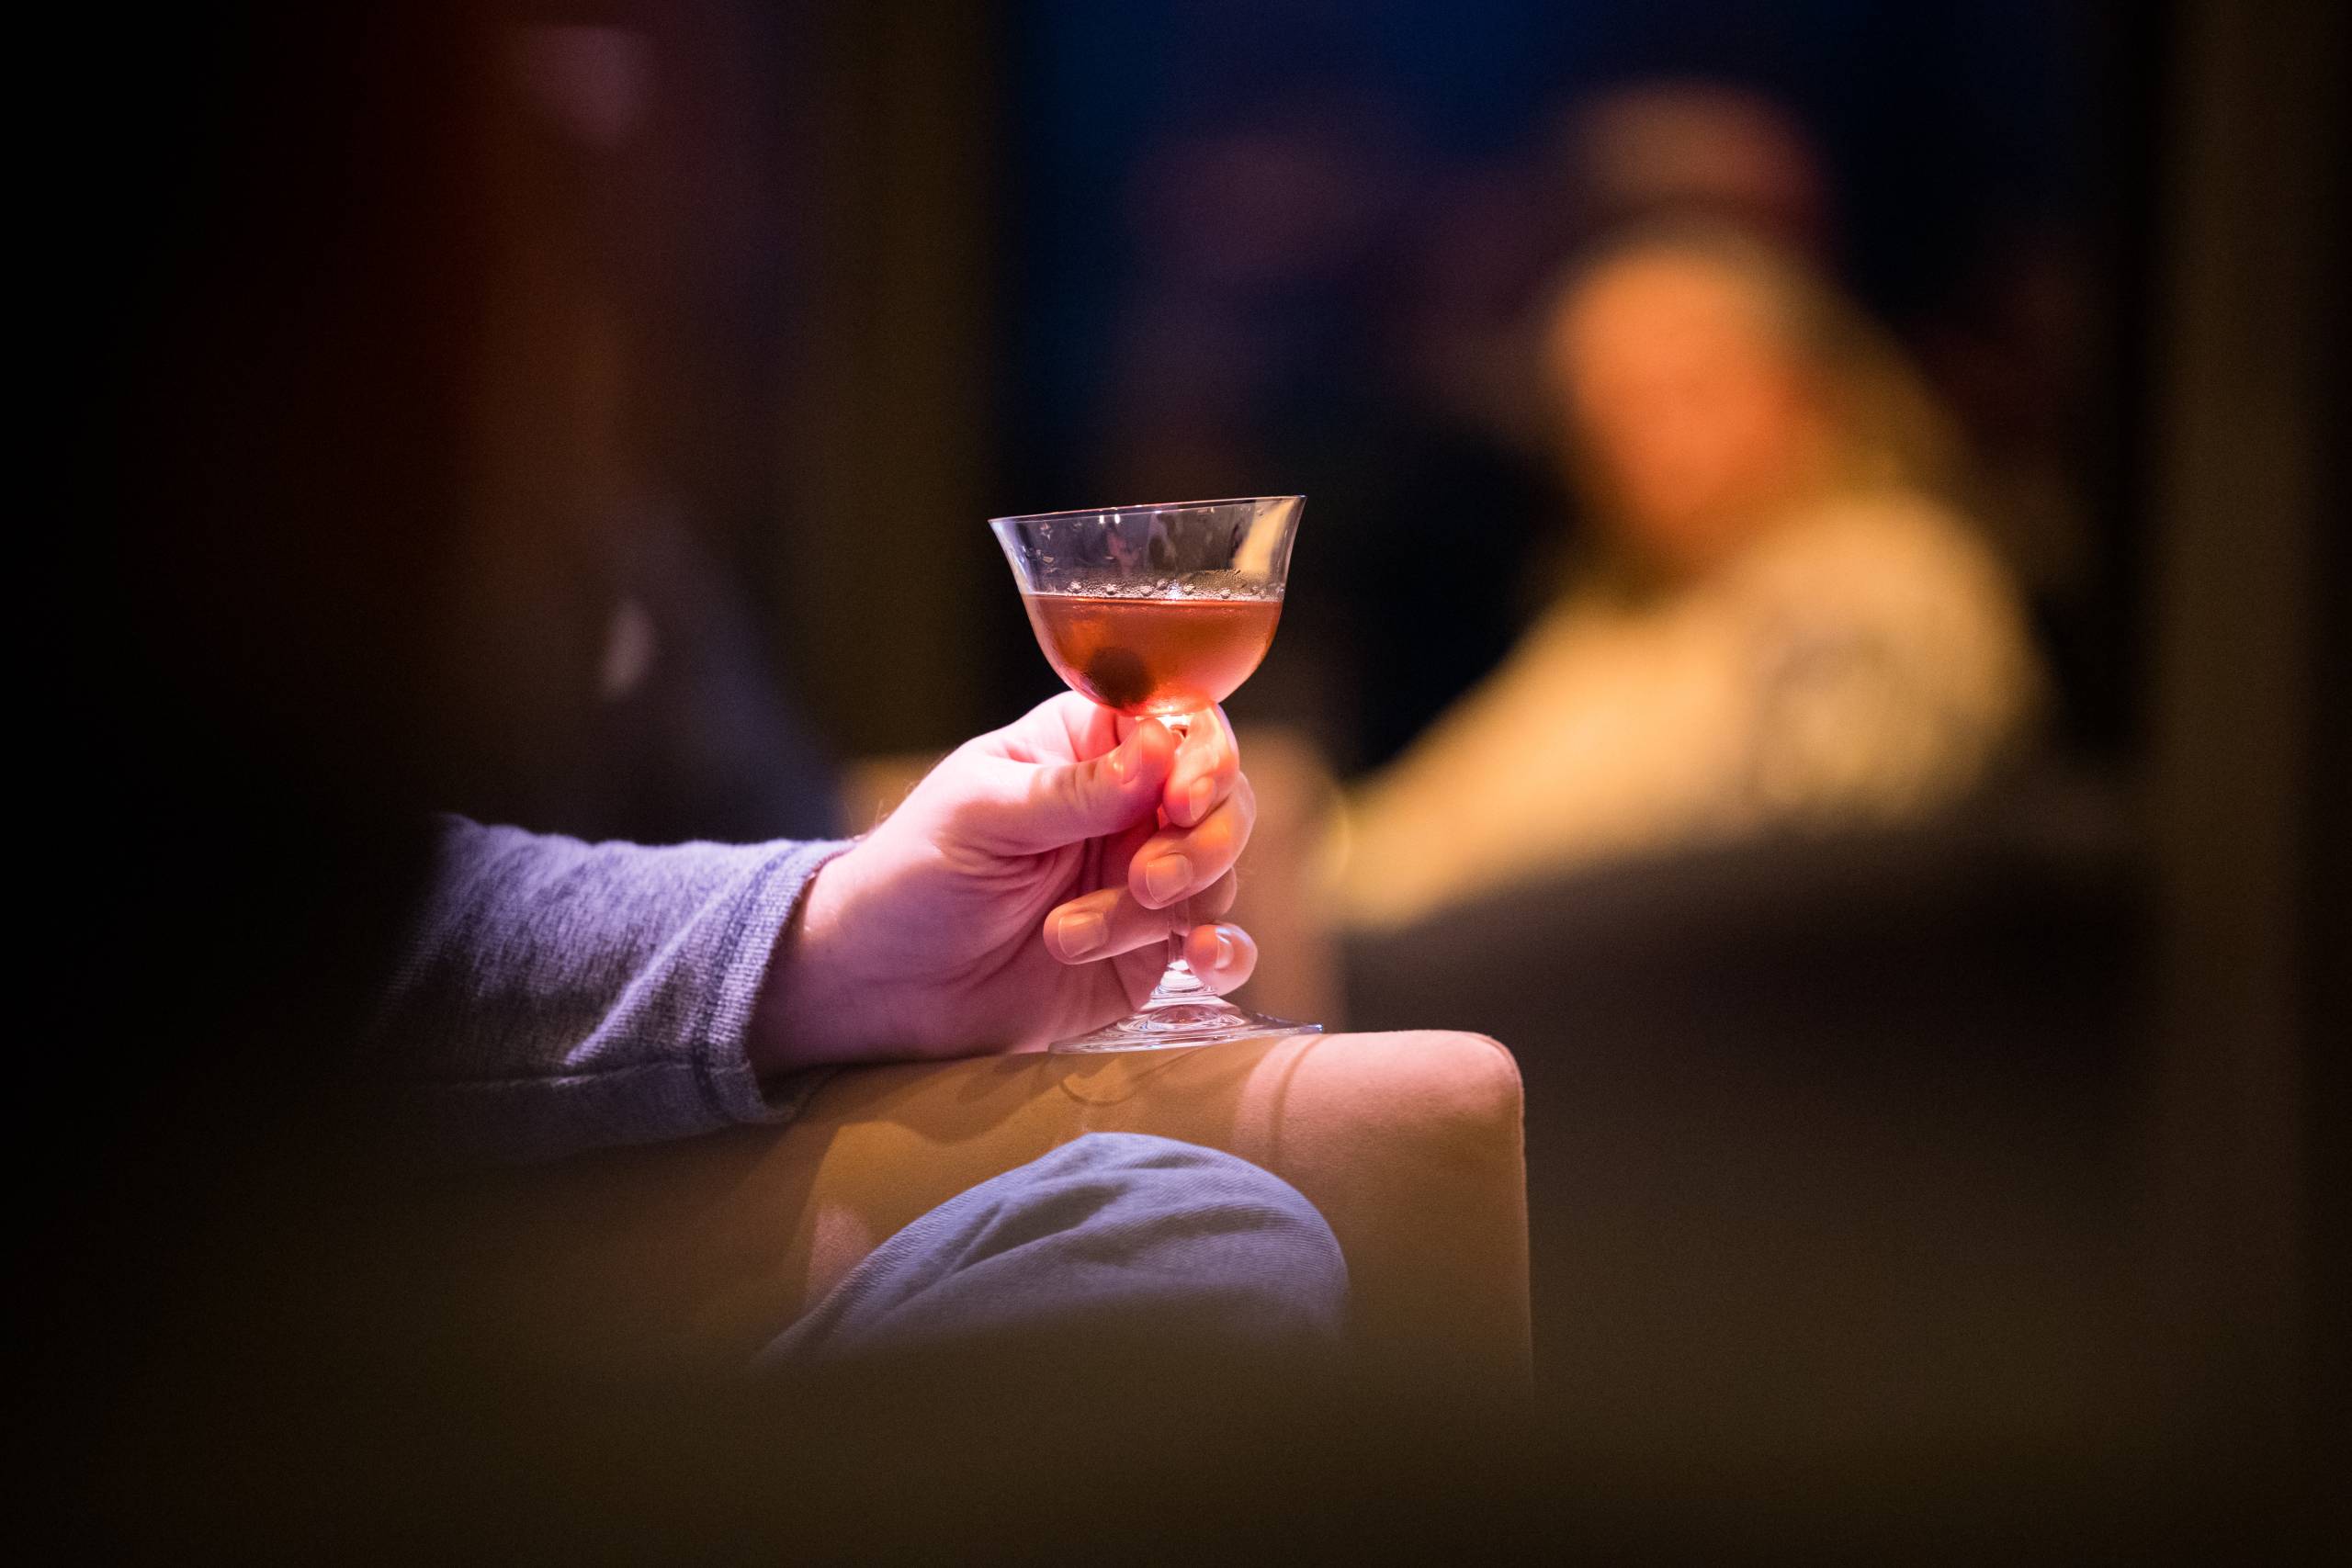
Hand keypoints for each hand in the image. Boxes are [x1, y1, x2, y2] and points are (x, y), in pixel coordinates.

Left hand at [749, 693, 1257, 1069]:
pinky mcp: (1149, 953)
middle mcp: (1130, 808)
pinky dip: (1227, 953)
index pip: (1182, 726)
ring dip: (1167, 910)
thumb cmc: (913, 877)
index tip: (1179, 801)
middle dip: (1199, 844)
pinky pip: (1220, 947)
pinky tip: (1203, 961)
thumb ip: (1073, 790)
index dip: (1202, 759)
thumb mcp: (981, 817)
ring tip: (1070, 938)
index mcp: (1088, 747)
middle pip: (1222, 801)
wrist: (882, 986)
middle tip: (1143, 882)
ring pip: (1219, 876)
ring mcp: (1145, 881)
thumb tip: (1159, 747)